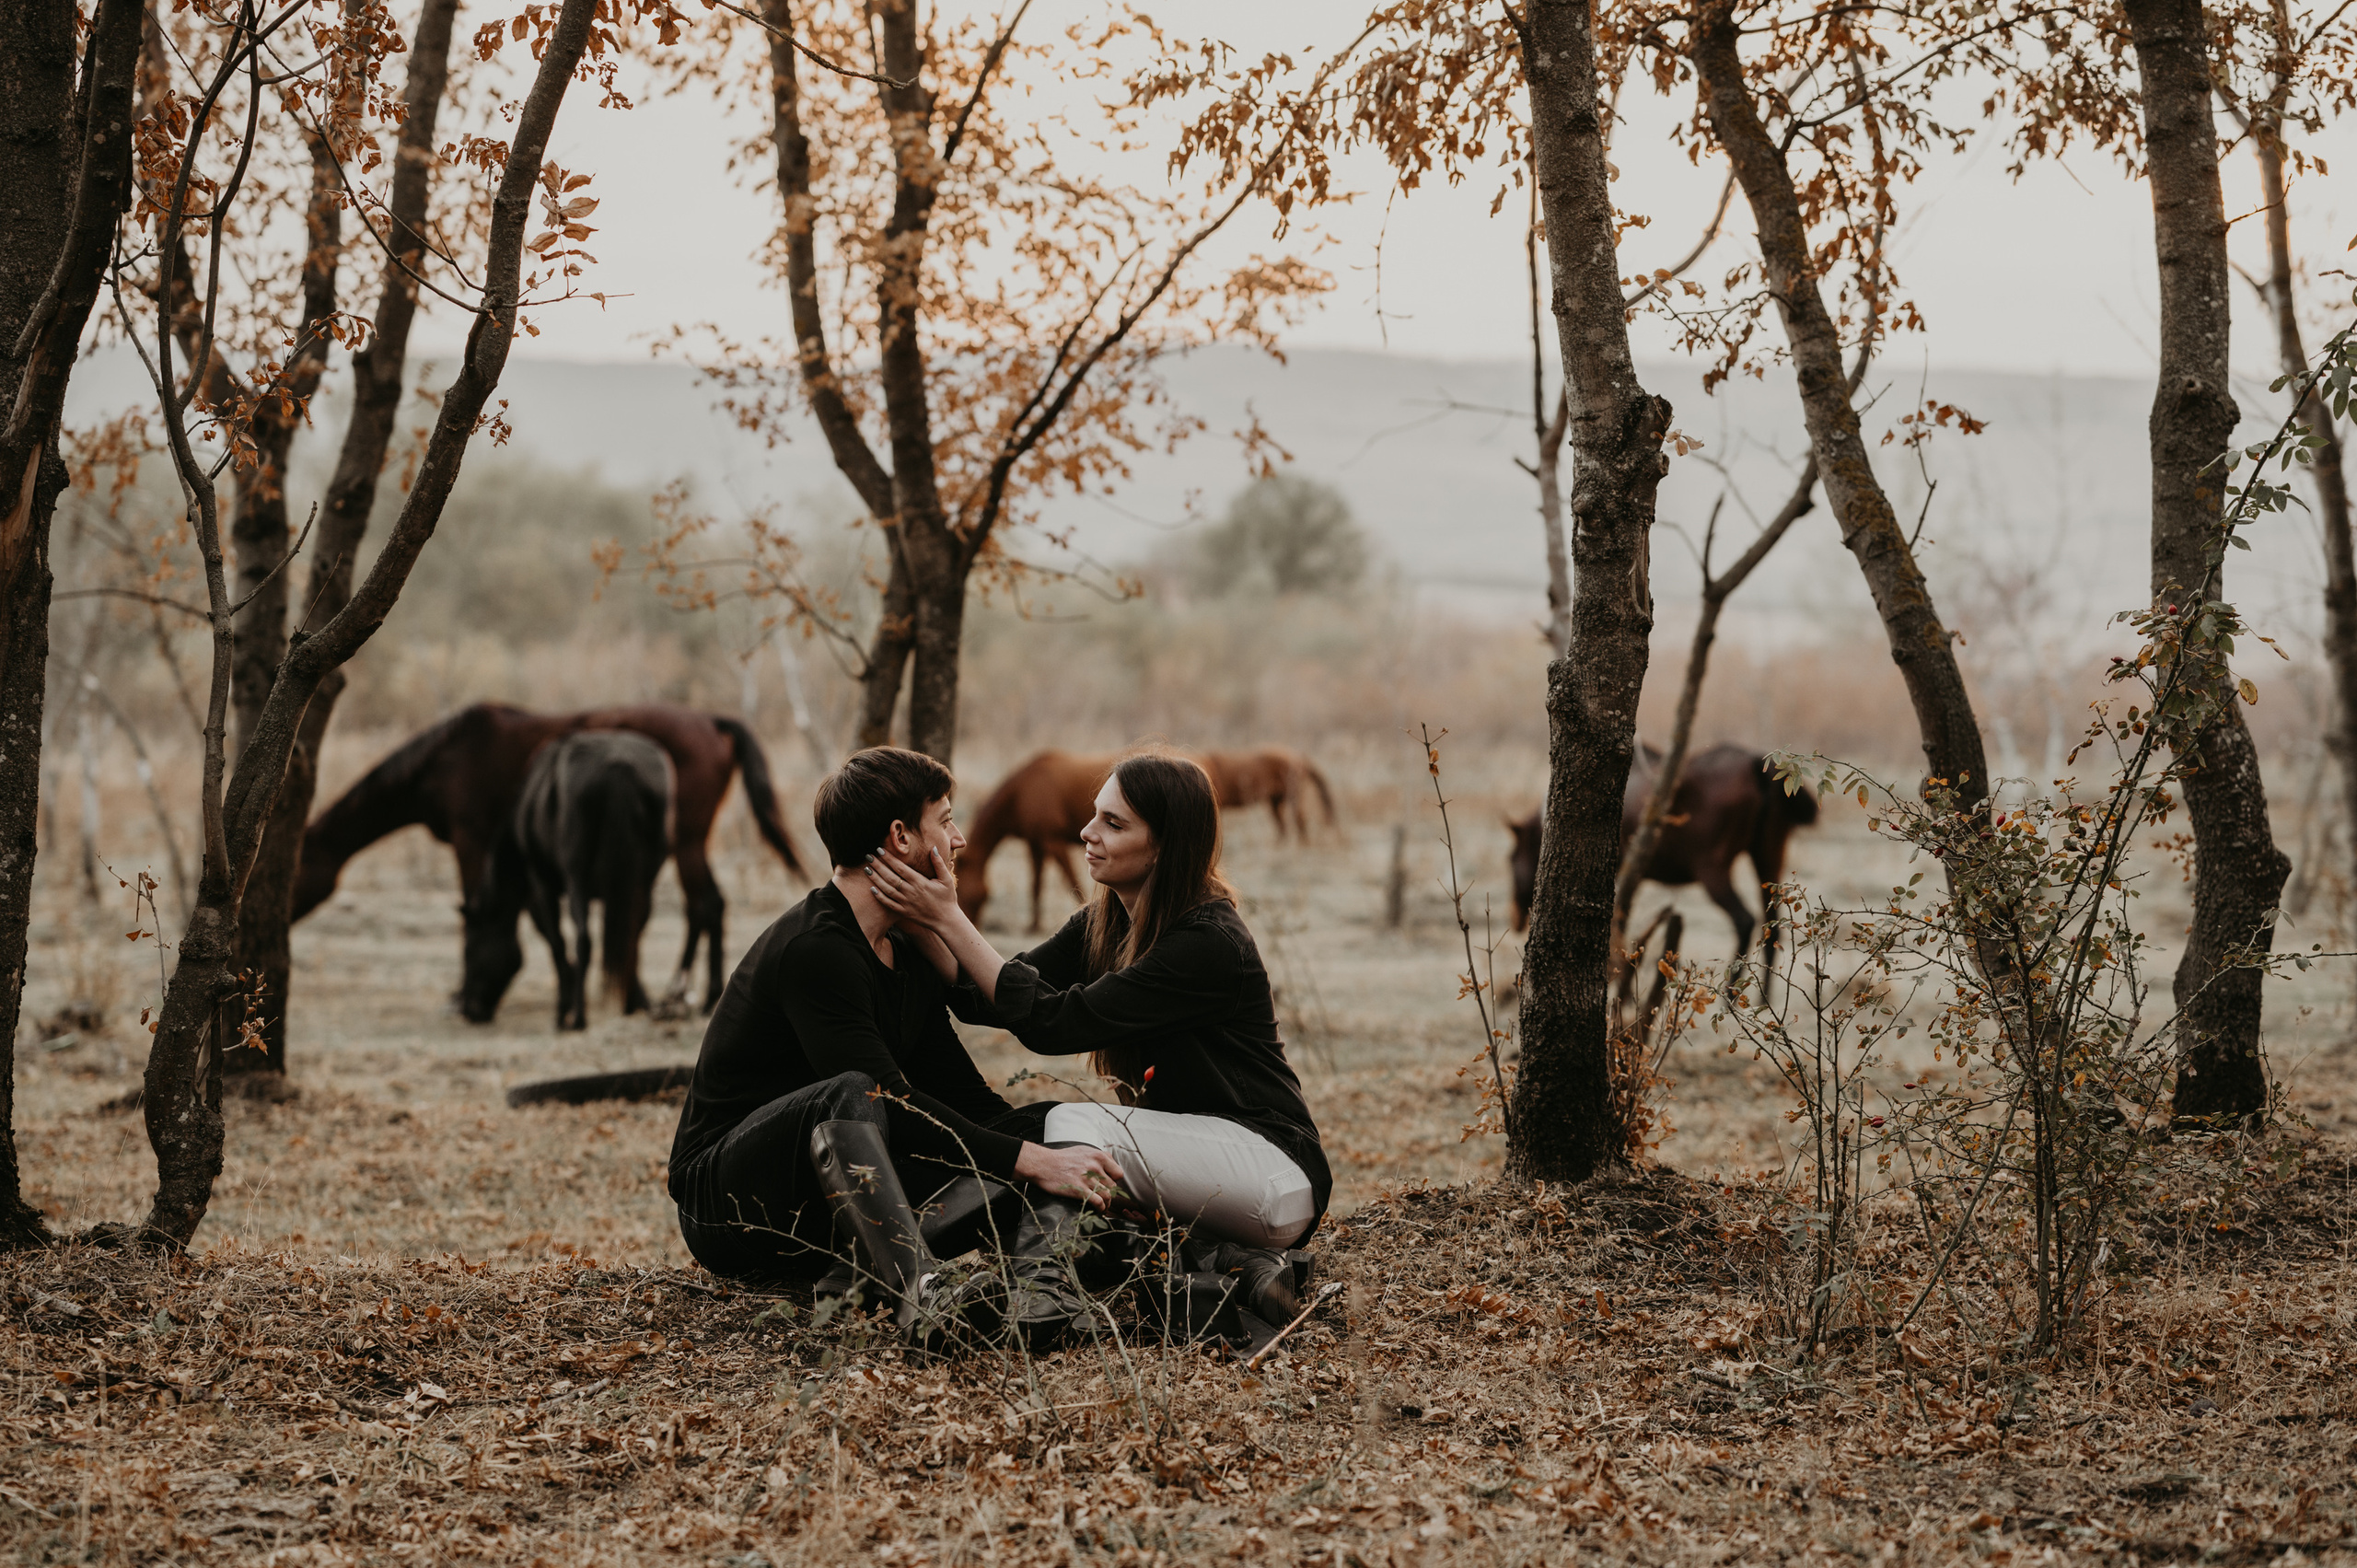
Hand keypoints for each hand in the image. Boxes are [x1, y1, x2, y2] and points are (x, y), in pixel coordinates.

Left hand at [864, 845, 962, 932]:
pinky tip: (871, 888)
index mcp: (920, 882)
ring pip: (887, 889)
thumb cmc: (947, 898)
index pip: (900, 868)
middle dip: (878, 865)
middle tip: (868, 856)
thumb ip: (939, 863)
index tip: (880, 850)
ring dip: (875, 879)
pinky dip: (879, 896)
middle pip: (890, 877)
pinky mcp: (904, 912)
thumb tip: (933, 848)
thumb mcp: (947, 879)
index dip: (889, 858)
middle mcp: (910, 892)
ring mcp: (906, 903)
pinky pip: (888, 904)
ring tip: (867, 869)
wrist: (946, 920)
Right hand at [1013, 1141, 1129, 1211]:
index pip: (1119, 1173)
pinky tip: (1098, 1211)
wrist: (1043, 1164)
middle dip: (1110, 1195)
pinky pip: (1098, 1202)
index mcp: (1098, 1156)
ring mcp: (1087, 1179)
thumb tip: (1111, 1164)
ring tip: (1103, 1208)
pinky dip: (1101, 1209)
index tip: (1108, 1186)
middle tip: (1105, 1199)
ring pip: (1108, 1196)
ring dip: (1107, 1204)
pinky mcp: (1079, 1190)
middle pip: (1113, 1186)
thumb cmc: (1062, 1158)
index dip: (1114, 1181)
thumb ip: (1098, 1156)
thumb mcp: (1083, 1150)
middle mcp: (1095, 1167)